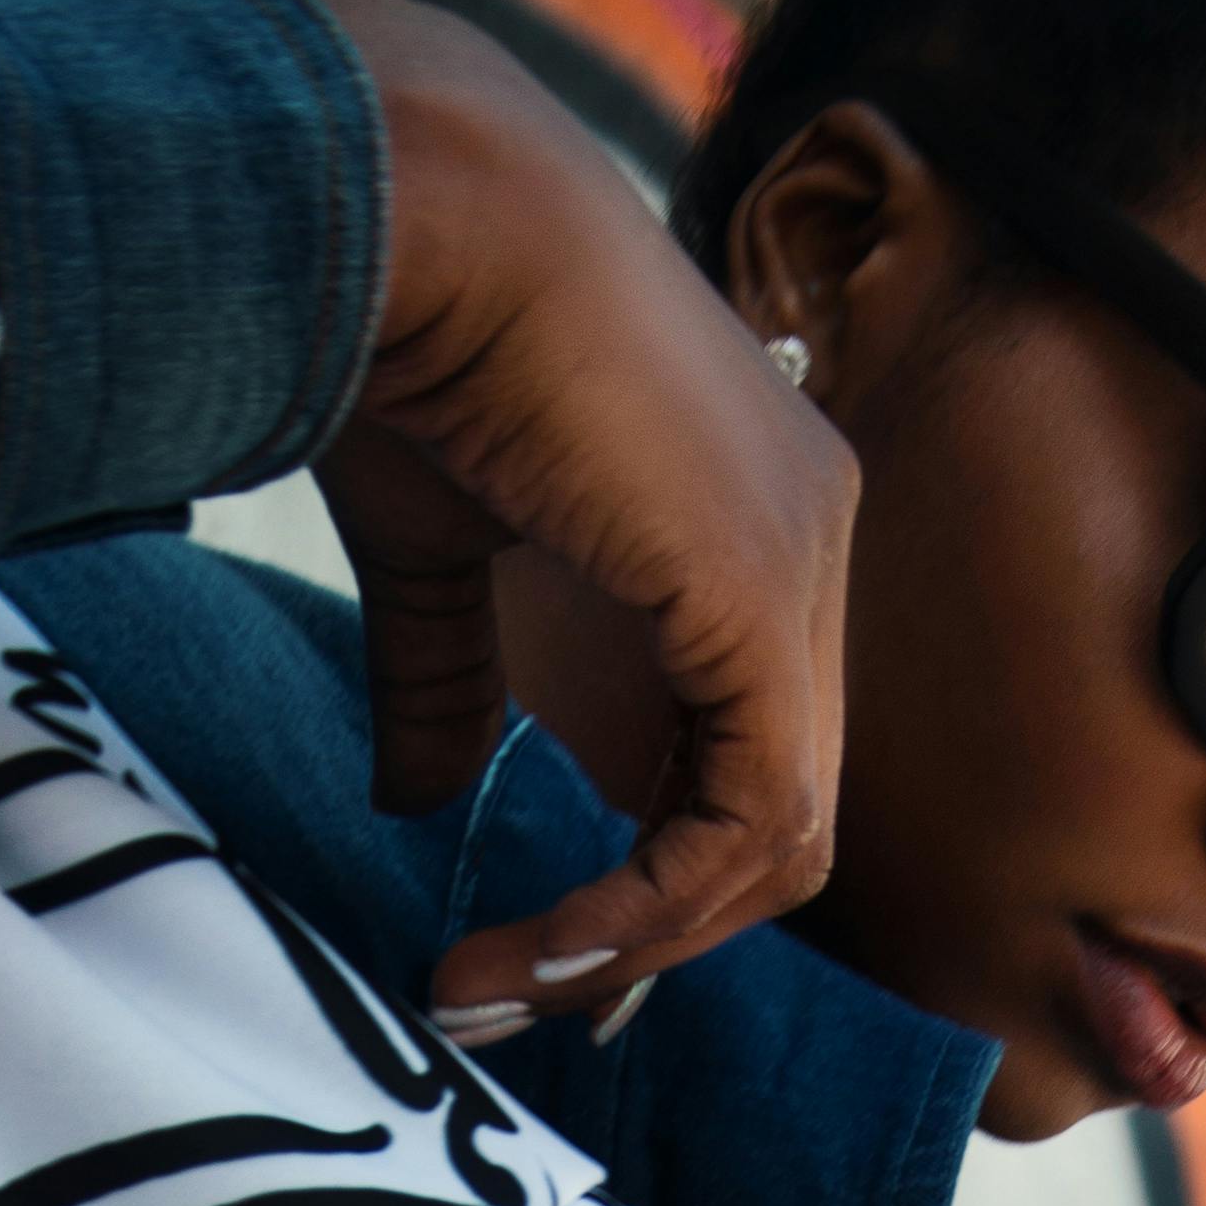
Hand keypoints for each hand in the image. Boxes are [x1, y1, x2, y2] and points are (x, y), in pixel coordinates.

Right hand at [305, 0, 857, 1027]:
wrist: (400, 206)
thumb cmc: (399, 329)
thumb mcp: (433, 549)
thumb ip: (449, 679)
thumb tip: (416, 802)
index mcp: (743, 513)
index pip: (741, 739)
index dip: (648, 866)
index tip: (527, 946)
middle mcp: (806, 534)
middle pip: (773, 804)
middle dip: (644, 930)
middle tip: (508, 1000)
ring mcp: (803, 561)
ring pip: (775, 835)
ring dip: (635, 938)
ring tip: (498, 985)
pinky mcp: (768, 597)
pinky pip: (754, 819)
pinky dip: (653, 903)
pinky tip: (549, 937)